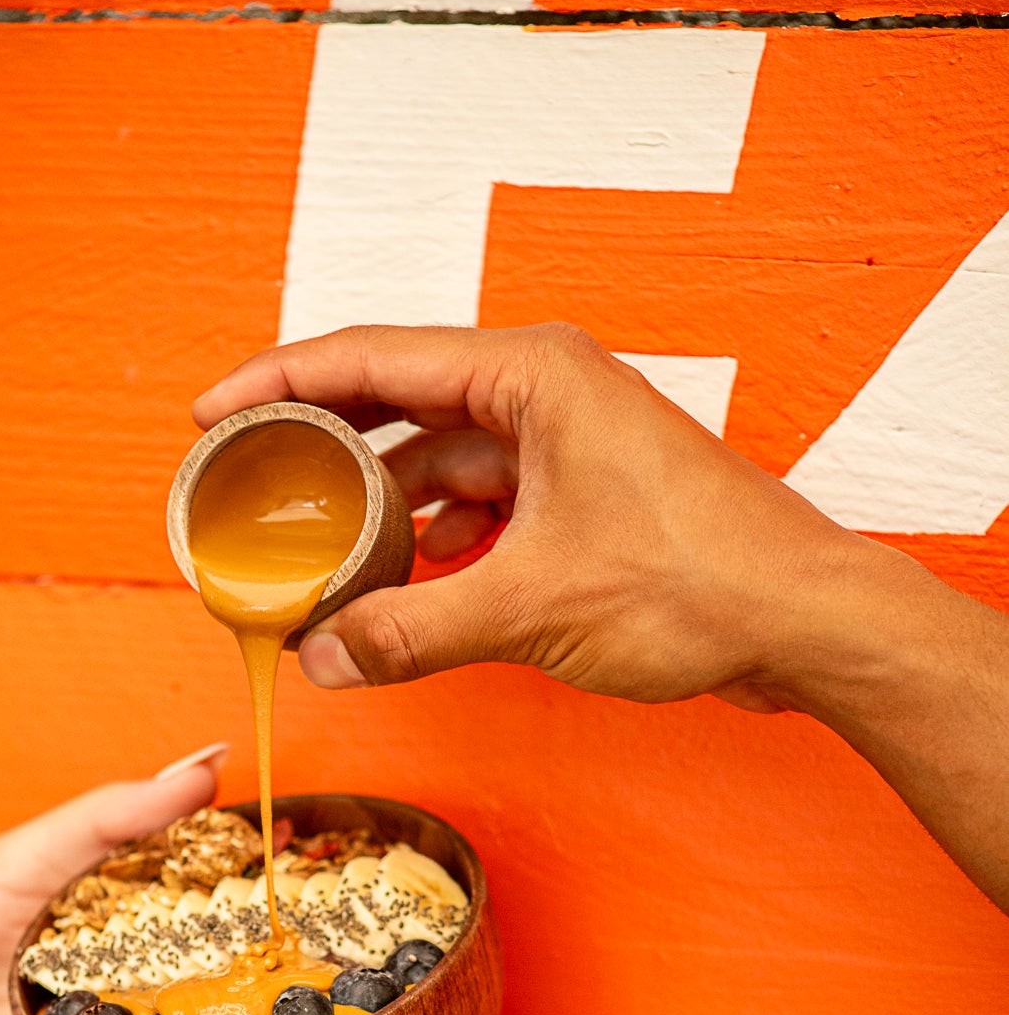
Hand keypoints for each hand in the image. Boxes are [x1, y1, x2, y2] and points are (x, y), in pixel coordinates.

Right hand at [196, 321, 890, 712]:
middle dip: (320, 455)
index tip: (211, 414)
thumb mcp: (531, 607)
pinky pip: (478, 509)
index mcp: (528, 375)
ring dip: (377, 514)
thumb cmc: (698, 580)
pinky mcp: (579, 500)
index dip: (278, 382)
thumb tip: (322, 656)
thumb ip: (412, 631)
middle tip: (247, 493)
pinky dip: (432, 545)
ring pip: (437, 466)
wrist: (802, 620)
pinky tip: (398, 590)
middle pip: (396, 407)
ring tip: (313, 562)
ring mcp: (563, 446)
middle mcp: (541, 393)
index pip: (371, 358)